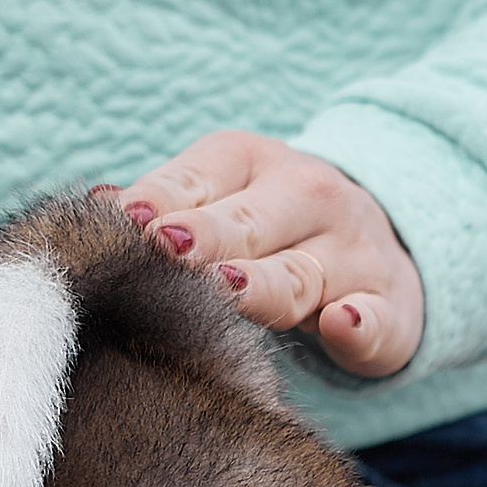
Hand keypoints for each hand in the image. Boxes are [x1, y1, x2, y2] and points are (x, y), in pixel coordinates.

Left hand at [110, 130, 423, 377]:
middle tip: (166, 248)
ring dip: (264, 282)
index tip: (128, 217)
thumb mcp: (216, 199)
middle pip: (249, 222)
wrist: (378, 246)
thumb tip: (96, 206)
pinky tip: (341, 322)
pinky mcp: (390, 310)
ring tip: (226, 289)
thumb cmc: (263, 227)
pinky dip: (361, 323)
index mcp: (251, 162)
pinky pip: (376, 319)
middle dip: (207, 235)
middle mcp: (309, 197)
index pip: (198, 178)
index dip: (163, 197)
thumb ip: (160, 207)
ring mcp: (354, 253)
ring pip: (300, 273)